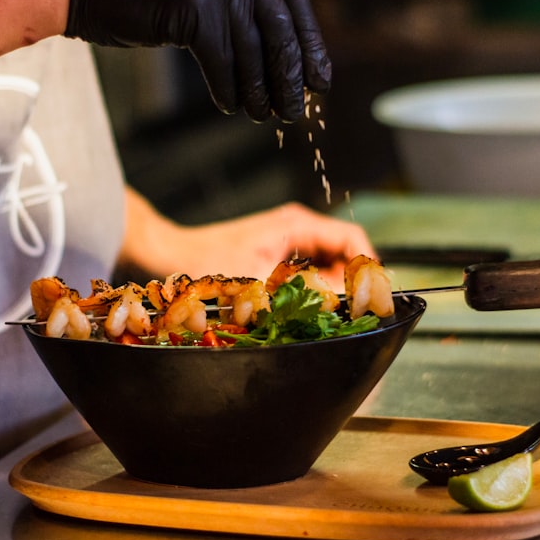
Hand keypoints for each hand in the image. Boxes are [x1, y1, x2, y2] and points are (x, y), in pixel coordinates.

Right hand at [59, 0, 330, 121]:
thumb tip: (292, 52)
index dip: (309, 44)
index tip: (319, 80)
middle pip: (278, 28)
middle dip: (289, 77)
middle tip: (296, 111)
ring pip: (251, 51)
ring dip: (260, 92)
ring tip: (264, 115)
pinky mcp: (194, 5)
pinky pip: (222, 62)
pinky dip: (229, 89)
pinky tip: (231, 105)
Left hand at [121, 192, 375, 291]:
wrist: (168, 255)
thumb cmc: (202, 261)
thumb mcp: (258, 283)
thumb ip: (302, 291)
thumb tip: (340, 302)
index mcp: (297, 224)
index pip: (353, 240)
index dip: (367, 269)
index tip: (371, 297)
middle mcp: (296, 229)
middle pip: (344, 256)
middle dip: (348, 286)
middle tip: (346, 314)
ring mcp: (286, 243)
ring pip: (327, 269)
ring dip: (328, 292)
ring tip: (321, 315)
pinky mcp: (275, 258)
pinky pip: (307, 276)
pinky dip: (310, 293)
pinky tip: (301, 311)